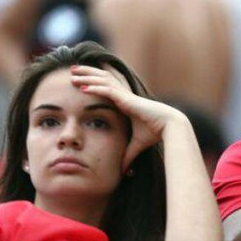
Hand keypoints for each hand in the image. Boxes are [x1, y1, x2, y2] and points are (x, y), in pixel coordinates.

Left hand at [69, 65, 183, 168]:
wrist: (169, 126)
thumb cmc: (155, 133)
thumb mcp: (135, 145)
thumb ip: (127, 155)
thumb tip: (123, 171)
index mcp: (125, 102)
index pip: (106, 86)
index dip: (93, 81)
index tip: (80, 81)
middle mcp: (124, 95)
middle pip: (102, 78)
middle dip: (86, 73)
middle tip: (71, 70)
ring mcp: (124, 95)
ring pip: (102, 81)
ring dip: (86, 76)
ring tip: (72, 73)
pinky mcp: (125, 99)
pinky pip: (106, 90)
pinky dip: (94, 87)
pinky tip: (82, 86)